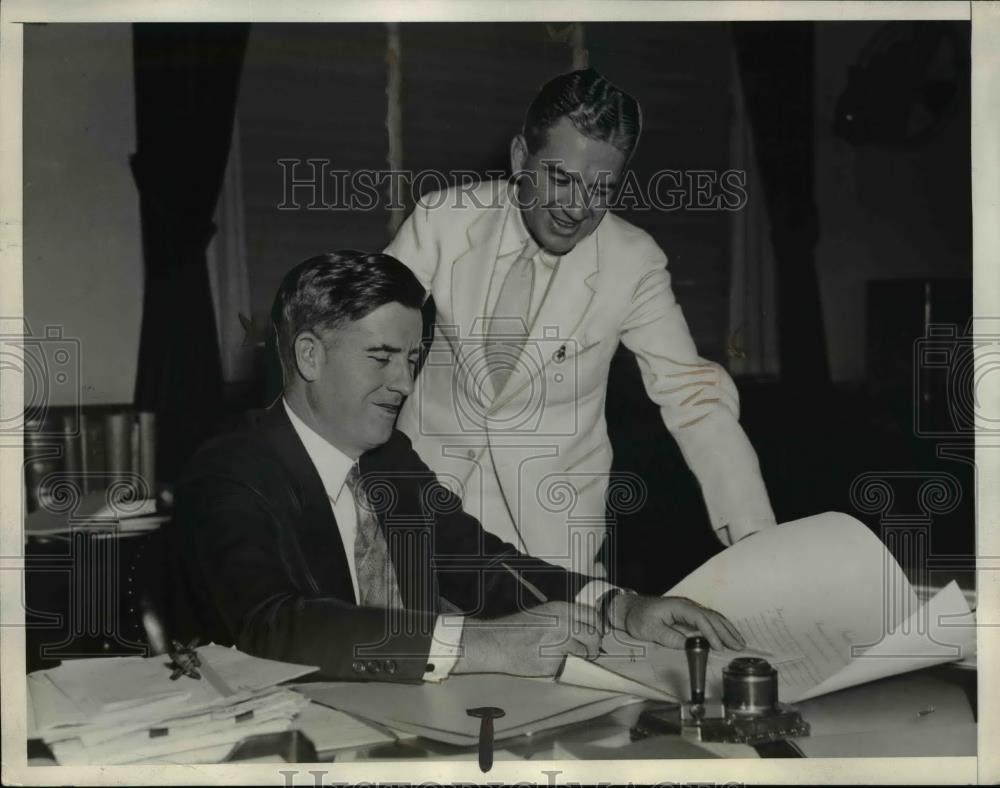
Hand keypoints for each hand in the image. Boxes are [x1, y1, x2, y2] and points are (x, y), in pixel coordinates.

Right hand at [453, 602, 601, 676]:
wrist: (496, 642)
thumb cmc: (517, 627)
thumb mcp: (544, 612)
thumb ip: (565, 617)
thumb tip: (584, 627)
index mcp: (562, 610)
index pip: (593, 617)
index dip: (598, 626)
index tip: (597, 632)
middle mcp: (564, 626)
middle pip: (593, 637)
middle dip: (594, 645)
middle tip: (589, 650)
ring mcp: (560, 646)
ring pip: (583, 654)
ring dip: (580, 657)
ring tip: (568, 657)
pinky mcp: (553, 664)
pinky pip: (567, 667)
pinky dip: (563, 666)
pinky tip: (550, 662)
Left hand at [613, 595, 745, 651]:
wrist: (630, 608)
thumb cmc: (638, 618)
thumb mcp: (650, 630)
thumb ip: (670, 637)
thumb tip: (690, 645)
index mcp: (678, 607)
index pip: (700, 619)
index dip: (711, 633)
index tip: (719, 647)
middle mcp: (687, 605)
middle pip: (711, 617)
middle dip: (726, 632)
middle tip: (739, 646)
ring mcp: (688, 608)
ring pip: (712, 617)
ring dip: (726, 629)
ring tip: (739, 641)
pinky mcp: (688, 614)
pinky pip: (708, 619)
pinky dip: (720, 627)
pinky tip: (727, 634)